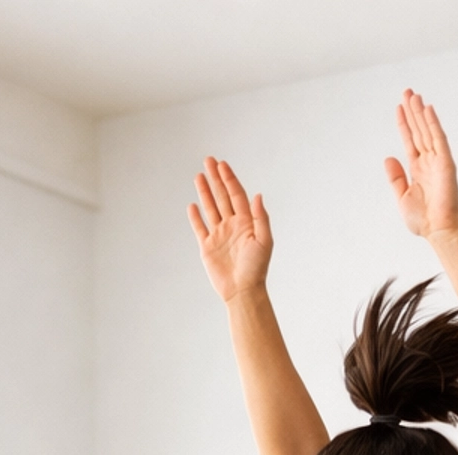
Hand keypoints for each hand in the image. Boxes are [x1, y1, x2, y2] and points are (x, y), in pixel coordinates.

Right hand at [189, 157, 272, 299]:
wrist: (243, 292)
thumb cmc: (257, 269)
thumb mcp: (265, 241)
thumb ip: (261, 218)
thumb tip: (257, 195)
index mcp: (246, 222)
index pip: (236, 195)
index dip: (229, 179)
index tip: (222, 165)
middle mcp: (232, 226)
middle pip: (222, 196)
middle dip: (216, 178)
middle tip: (209, 160)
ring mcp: (219, 235)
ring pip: (210, 208)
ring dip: (205, 192)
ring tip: (199, 176)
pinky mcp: (208, 247)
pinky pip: (200, 228)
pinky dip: (196, 217)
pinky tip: (193, 205)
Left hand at [384, 89, 457, 238]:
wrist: (439, 231)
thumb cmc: (424, 220)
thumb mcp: (402, 197)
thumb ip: (396, 178)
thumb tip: (388, 158)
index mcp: (418, 169)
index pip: (410, 141)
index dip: (404, 124)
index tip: (399, 108)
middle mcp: (428, 162)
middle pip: (418, 131)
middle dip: (412, 111)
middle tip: (407, 92)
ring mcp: (438, 161)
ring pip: (427, 131)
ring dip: (420, 113)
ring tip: (414, 95)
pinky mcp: (446, 163)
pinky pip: (439, 139)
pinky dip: (433, 124)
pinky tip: (427, 109)